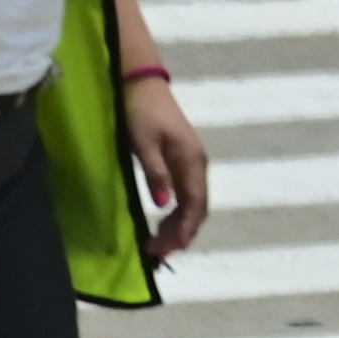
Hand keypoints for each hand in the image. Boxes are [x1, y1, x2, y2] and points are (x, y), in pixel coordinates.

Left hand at [127, 77, 214, 263]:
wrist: (141, 84)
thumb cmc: (140, 113)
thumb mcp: (144, 144)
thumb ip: (155, 174)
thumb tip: (164, 206)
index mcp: (192, 161)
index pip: (195, 204)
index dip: (184, 230)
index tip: (166, 250)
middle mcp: (198, 164)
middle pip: (198, 207)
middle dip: (182, 233)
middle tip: (158, 253)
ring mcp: (192, 162)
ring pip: (193, 202)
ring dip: (180, 225)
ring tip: (160, 243)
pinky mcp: (182, 160)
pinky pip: (186, 193)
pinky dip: (178, 212)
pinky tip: (164, 221)